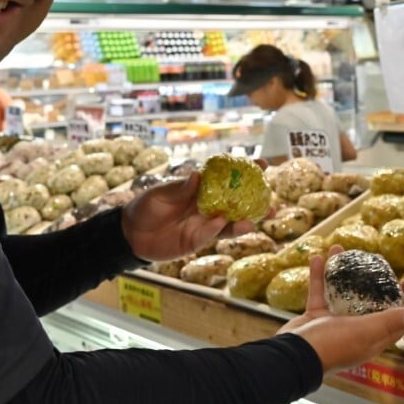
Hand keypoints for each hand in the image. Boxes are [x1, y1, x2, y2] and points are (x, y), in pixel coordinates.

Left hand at [120, 173, 254, 261]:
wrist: (130, 234)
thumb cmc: (144, 208)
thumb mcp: (159, 194)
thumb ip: (179, 188)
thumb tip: (197, 176)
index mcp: (199, 190)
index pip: (224, 179)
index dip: (243, 172)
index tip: (261, 163)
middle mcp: (206, 207)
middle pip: (235, 203)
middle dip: (255, 200)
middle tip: (272, 197)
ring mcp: (203, 225)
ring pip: (230, 223)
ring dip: (246, 220)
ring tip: (260, 217)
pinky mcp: (197, 241)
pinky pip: (213, 235)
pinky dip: (222, 230)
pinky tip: (231, 224)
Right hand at [278, 247, 403, 372]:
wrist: (293, 356)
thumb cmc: (331, 345)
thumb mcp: (364, 332)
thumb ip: (389, 322)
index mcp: (371, 339)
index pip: (395, 321)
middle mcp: (355, 331)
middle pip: (368, 302)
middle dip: (372, 279)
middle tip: (374, 260)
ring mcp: (333, 324)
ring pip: (341, 292)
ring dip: (341, 271)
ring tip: (340, 250)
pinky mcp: (315, 318)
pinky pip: (319, 293)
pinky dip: (318, 276)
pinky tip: (317, 258)